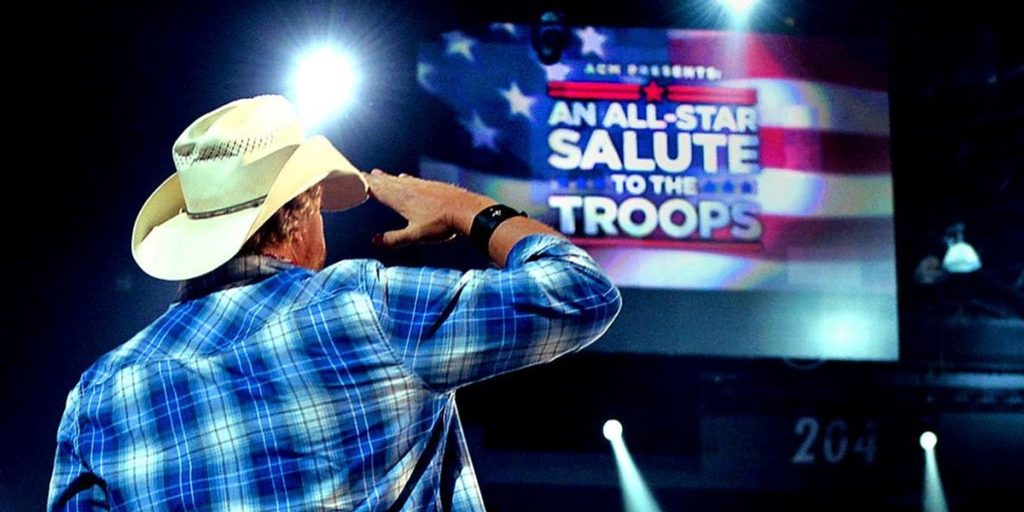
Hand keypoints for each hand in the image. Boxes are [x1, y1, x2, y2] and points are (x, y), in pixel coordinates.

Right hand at [365, 169, 493, 247]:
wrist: (466, 210)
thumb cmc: (441, 224)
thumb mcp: (415, 235)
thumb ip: (394, 239)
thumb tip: (374, 241)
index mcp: (400, 198)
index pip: (376, 189)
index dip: (364, 184)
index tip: (352, 179)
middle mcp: (408, 188)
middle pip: (385, 181)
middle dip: (372, 179)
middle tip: (361, 174)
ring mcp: (420, 184)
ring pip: (398, 179)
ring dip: (386, 177)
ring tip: (377, 173)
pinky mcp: (431, 185)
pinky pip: (411, 179)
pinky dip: (402, 178)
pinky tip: (405, 177)